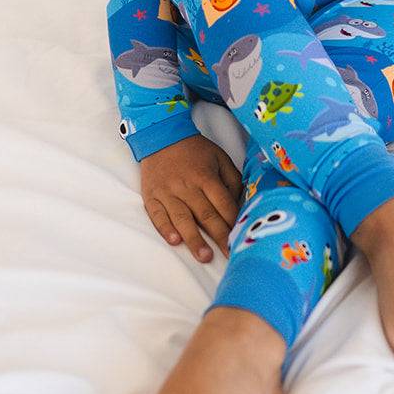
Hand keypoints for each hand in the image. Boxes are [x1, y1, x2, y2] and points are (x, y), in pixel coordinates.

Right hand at [139, 133, 243, 262]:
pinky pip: (158, 215)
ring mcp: (168, 192)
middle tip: (230, 255)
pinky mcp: (151, 196)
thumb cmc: (195, 150)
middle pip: (206, 215)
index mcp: (206, 176)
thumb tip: (240, 204)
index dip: (233, 221)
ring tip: (204, 256)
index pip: (223, 203)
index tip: (241, 236)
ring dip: (194, 239)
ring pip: (182, 219)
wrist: (161, 136)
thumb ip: (232, 180)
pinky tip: (175, 240)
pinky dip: (165, 228)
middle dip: (219, 237)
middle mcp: (187, 186)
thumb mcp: (220, 158)